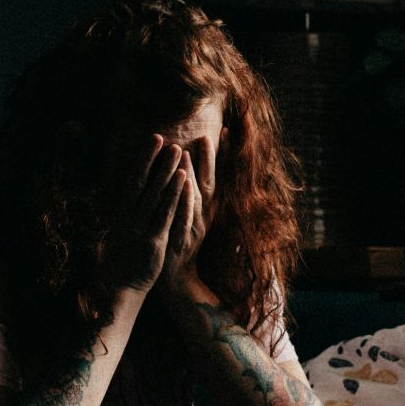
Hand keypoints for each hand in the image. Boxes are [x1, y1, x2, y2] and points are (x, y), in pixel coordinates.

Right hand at [98, 134, 189, 293]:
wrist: (122, 287)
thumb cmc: (123, 260)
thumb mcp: (120, 233)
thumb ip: (124, 214)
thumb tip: (126, 195)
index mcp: (121, 213)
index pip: (131, 179)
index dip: (142, 158)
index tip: (152, 140)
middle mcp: (129, 216)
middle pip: (142, 181)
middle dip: (153, 158)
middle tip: (164, 137)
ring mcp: (141, 226)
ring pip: (155, 193)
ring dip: (166, 170)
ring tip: (177, 150)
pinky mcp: (154, 239)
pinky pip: (166, 212)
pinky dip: (175, 194)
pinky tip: (184, 179)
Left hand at [158, 129, 221, 296]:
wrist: (178, 276)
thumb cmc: (184, 241)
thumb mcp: (195, 214)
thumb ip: (199, 191)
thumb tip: (195, 165)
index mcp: (209, 206)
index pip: (220, 174)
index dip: (225, 154)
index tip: (226, 129)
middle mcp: (206, 214)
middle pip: (212, 180)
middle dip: (212, 157)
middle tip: (209, 134)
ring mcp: (195, 226)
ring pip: (196, 196)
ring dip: (193, 173)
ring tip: (187, 150)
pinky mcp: (183, 238)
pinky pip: (185, 216)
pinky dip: (185, 200)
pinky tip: (182, 186)